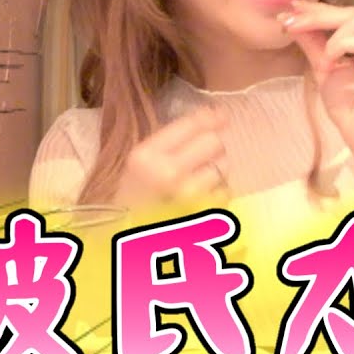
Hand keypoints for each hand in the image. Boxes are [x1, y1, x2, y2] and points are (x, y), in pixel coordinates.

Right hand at [112, 106, 227, 209]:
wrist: (127, 238)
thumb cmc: (134, 197)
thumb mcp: (142, 162)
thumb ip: (172, 140)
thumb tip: (214, 115)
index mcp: (146, 156)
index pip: (191, 125)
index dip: (211, 117)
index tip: (222, 115)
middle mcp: (168, 174)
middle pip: (214, 142)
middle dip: (213, 146)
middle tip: (202, 156)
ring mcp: (188, 196)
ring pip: (224, 166)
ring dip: (217, 169)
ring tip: (199, 179)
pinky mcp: (203, 214)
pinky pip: (226, 191)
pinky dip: (219, 191)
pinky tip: (203, 196)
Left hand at [280, 0, 353, 177]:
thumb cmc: (351, 110)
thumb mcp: (325, 70)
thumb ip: (314, 44)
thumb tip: (292, 21)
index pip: (348, 16)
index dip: (319, 10)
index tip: (291, 10)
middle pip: (352, 13)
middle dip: (317, 15)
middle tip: (290, 22)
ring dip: (328, 32)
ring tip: (319, 57)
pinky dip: (340, 45)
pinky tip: (330, 62)